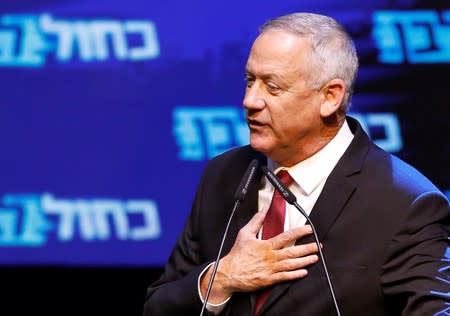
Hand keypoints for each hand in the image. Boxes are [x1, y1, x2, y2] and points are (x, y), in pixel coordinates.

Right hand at [200, 210, 318, 302]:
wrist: (229, 273)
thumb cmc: (237, 255)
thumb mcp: (244, 234)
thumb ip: (256, 221)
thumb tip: (263, 210)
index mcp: (266, 245)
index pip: (286, 236)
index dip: (299, 232)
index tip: (309, 229)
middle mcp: (270, 257)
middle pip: (293, 252)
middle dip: (307, 248)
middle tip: (317, 245)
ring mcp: (271, 269)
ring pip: (292, 264)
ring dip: (305, 261)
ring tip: (315, 257)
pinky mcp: (269, 280)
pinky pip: (285, 277)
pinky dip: (295, 275)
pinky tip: (304, 272)